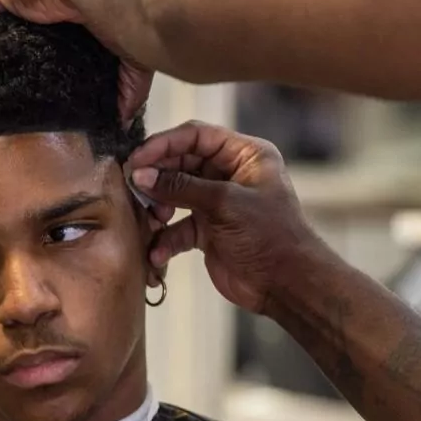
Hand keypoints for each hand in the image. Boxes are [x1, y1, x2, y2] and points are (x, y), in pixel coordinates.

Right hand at [125, 121, 322, 312]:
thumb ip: (182, 187)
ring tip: (152, 219)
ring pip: (176, 196)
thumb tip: (141, 175)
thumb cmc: (270, 236)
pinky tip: (158, 253)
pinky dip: (166, 239)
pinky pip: (178, 228)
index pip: (197, 136)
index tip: (138, 159)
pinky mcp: (208, 231)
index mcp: (245, 155)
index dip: (165, 144)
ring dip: (159, 208)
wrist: (286, 284)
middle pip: (182, 164)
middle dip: (158, 177)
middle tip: (134, 188)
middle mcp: (231, 174)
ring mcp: (218, 204)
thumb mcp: (226, 204)